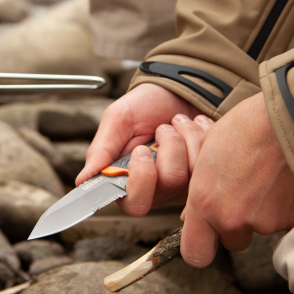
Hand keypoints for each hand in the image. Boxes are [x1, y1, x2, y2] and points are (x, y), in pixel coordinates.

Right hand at [77, 83, 203, 215]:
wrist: (177, 88)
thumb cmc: (144, 105)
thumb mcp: (118, 120)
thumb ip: (101, 151)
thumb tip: (81, 181)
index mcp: (130, 182)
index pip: (134, 204)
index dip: (140, 181)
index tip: (141, 150)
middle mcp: (157, 189)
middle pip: (167, 188)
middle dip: (168, 150)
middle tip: (162, 129)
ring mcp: (185, 183)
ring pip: (191, 174)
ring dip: (185, 137)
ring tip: (177, 122)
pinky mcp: (208, 173)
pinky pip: (211, 162)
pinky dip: (202, 134)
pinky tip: (195, 124)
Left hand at [179, 93, 293, 267]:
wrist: (292, 118)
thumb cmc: (248, 125)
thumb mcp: (208, 151)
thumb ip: (200, 189)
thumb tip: (193, 216)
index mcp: (204, 203)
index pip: (195, 254)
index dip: (201, 247)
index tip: (207, 237)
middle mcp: (232, 220)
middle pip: (233, 241)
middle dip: (238, 224)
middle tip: (247, 193)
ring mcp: (264, 222)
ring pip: (261, 229)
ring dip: (264, 212)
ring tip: (271, 177)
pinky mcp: (293, 219)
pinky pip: (287, 221)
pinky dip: (289, 206)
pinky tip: (289, 180)